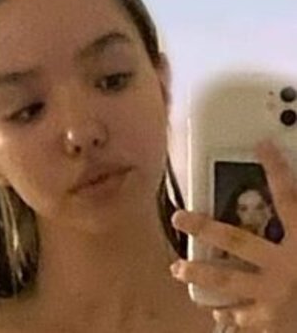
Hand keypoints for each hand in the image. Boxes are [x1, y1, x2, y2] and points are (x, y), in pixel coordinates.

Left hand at [170, 140, 296, 332]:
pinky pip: (245, 320)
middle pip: (236, 240)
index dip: (276, 169)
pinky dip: (232, 316)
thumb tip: (293, 205)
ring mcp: (274, 299)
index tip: (261, 146)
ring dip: (199, 275)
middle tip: (178, 217)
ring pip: (227, 282)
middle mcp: (285, 267)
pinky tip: (221, 314)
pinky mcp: (272, 327)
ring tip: (176, 269)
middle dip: (204, 227)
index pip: (290, 198)